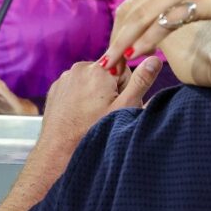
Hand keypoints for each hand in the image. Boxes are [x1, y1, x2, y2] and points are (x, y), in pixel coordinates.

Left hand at [40, 57, 162, 153]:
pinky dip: (80, 98)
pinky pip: (75, 87)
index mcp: (98, 70)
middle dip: (110, 90)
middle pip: (107, 74)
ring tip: (91, 115)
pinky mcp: (56, 88)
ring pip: (91, 81)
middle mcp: (79, 68)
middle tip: (105, 113)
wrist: (58, 151)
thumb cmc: (93, 131)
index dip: (125, 89)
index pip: (124, 70)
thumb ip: (141, 81)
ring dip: (95, 94)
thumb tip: (155, 59)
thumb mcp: (124, 108)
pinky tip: (79, 114)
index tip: (117, 105)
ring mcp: (65, 78)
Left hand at [103, 0, 210, 68]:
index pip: (129, 6)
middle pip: (128, 13)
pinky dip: (147, 38)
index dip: (117, 31)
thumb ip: (174, 3)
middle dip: (115, 41)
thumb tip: (159, 22)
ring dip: (124, 42)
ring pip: (140, 17)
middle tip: (107, 66)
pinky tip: (139, 52)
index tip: (112, 54)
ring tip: (115, 64)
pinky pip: (163, 21)